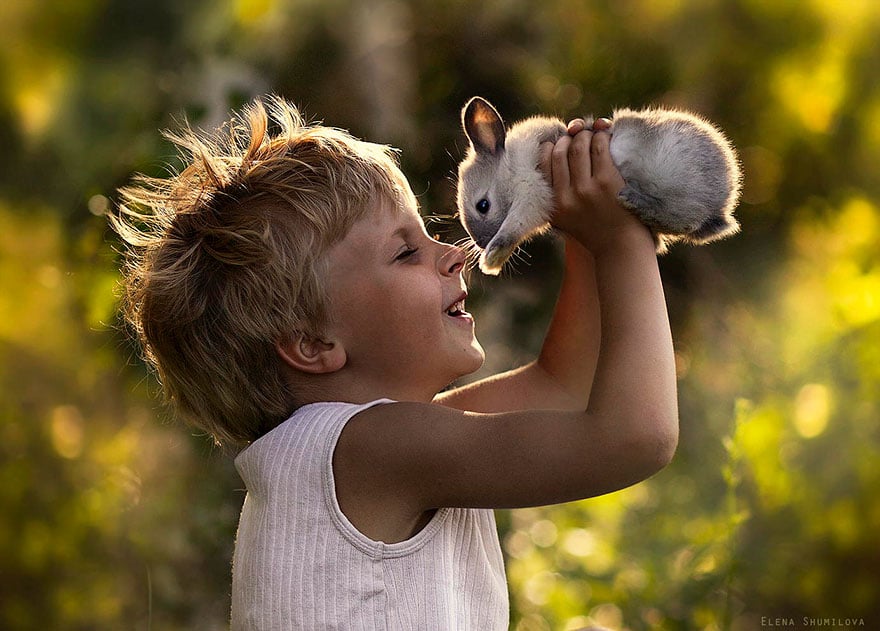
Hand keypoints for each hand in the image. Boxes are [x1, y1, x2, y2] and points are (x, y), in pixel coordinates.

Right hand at [539, 118, 647, 254]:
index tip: (560, 143)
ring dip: (586, 135)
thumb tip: (553, 153)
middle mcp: (566, 197)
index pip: (543, 163)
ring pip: (579, 146)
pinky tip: (606, 137)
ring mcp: (587, 189)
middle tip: (578, 136)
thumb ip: (558, 196)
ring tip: (592, 135)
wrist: (621, 248)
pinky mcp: (607, 182)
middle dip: (569, 138)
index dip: (550, 146)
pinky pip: (600, 148)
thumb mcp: (566, 220)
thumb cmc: (597, 231)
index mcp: (554, 205)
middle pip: (560, 151)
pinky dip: (602, 137)